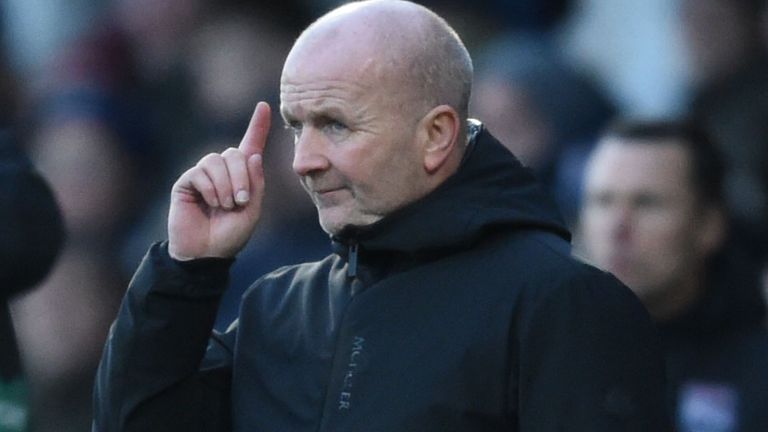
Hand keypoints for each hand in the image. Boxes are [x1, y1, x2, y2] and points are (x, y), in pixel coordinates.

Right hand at [168, 102, 270, 259]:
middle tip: (241, 201)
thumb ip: (256, 183)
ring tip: (226, 205)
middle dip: (242, 177)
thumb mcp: (253, 210)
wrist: (207, 253)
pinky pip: (201, 172)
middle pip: (235, 153)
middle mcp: (223, 171)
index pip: (250, 145)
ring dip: (227, 185)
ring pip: (217, 160)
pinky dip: (211, 189)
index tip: (263, 105)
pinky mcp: (187, 181)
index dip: (258, 126)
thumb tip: (253, 154)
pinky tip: (211, 203)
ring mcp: (203, 174)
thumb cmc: (231, 234)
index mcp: (242, 176)